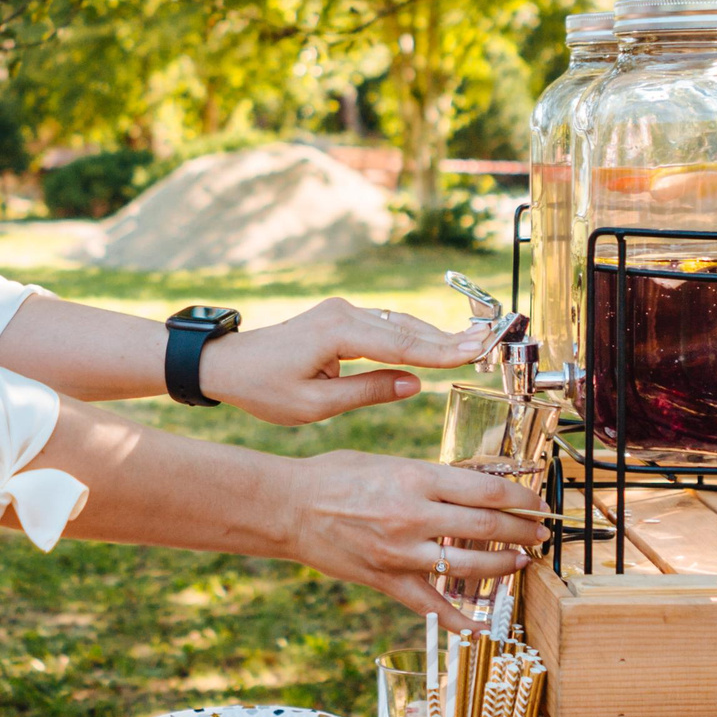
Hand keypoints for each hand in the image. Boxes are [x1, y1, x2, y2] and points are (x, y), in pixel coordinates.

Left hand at [197, 298, 501, 424]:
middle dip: (448, 338)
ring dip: (433, 335)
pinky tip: (436, 345)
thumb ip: (367, 392)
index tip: (475, 351)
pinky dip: (412, 335)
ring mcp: (341, 312)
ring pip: (398, 324)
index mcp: (337, 333)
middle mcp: (342, 314)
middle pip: (406, 328)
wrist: (227, 365)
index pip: (401, 343)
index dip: (441, 350)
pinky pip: (384, 325)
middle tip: (488, 345)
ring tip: (473, 345)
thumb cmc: (263, 388)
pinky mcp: (340, 318)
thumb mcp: (314, 404)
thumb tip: (413, 384)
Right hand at [274, 450, 549, 628]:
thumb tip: (471, 485)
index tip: (537, 500)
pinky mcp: (386, 580)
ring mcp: (401, 552)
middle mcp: (413, 515)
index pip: (485, 489)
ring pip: (469, 565)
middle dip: (523, 530)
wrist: (287, 507)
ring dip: (505, 565)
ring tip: (522, 562)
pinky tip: (483, 628)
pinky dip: (460, 620)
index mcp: (415, 477)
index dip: (521, 496)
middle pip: (486, 525)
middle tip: (541, 531)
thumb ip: (428, 476)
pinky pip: (431, 605)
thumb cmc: (333, 474)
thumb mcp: (387, 462)